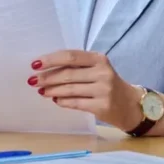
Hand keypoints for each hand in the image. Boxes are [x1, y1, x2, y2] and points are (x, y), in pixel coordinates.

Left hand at [29, 50, 143, 130]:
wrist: (131, 105)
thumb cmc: (108, 84)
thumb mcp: (97, 69)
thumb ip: (77, 67)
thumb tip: (45, 69)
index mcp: (99, 59)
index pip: (70, 56)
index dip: (50, 59)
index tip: (35, 64)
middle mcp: (103, 72)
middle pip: (68, 74)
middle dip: (47, 77)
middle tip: (33, 81)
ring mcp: (104, 90)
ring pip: (70, 89)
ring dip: (52, 90)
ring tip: (42, 91)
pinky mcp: (102, 106)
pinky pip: (76, 103)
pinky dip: (63, 101)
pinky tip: (55, 100)